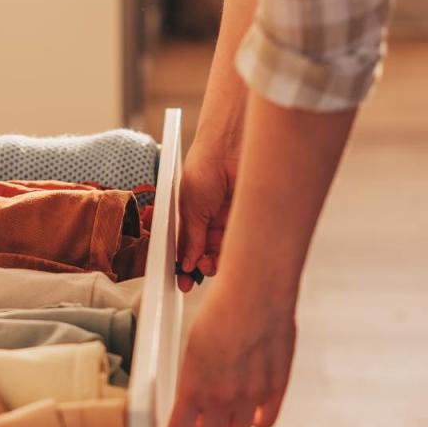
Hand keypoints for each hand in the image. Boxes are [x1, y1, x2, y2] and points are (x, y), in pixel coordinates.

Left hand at [162, 281, 295, 426]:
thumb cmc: (219, 312)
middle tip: (202, 422)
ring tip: (228, 404)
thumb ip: (194, 383)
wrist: (255, 291)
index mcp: (193, 387)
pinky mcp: (276, 388)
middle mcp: (222, 397)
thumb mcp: (193, 348)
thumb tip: (194, 408)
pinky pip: (265, 421)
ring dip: (230, 424)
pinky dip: (257, 417)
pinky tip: (252, 402)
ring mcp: (251, 395)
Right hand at [178, 143, 237, 291]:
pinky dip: (233, 253)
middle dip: (201, 265)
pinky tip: (226, 258)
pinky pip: (240, 242)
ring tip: (210, 266)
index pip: (187, 244)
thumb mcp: (190, 205)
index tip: (181, 279)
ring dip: (216, 262)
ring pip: (223, 251)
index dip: (184, 263)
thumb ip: (190, 237)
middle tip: (198, 273)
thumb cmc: (204, 166)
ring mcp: (228, 218)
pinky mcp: (247, 218)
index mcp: (191, 213)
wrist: (231, 147)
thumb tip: (186, 262)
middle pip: (205, 252)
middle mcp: (210, 217)